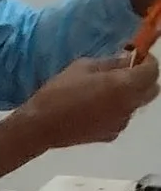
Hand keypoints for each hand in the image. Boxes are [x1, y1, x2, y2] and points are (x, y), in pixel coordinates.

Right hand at [0, 48, 160, 168]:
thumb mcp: (82, 67)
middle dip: (144, 78)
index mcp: (124, 85)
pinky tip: (95, 108)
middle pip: (152, 90)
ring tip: (104, 91)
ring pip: (136, 104)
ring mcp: (122, 122)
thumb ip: (110, 62)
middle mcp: (129, 105)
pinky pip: (122, 117)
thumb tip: (127, 59)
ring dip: (128, 94)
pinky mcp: (111, 134)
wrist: (40, 127)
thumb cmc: (58, 92)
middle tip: (126, 71)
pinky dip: (116, 110)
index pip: (152, 70)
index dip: (147, 60)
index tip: (136, 55)